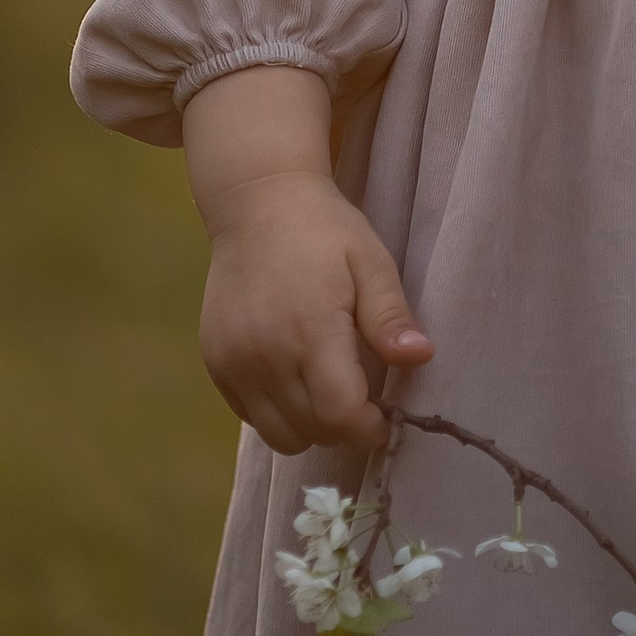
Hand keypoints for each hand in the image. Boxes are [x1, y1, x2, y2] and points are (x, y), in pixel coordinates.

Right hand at [183, 63, 431, 452]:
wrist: (256, 200)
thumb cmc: (322, 228)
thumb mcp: (369, 260)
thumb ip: (390, 315)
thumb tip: (420, 357)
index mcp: (309, 329)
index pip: (340, 416)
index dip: (369, 427)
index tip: (384, 416)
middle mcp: (265, 354)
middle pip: (312, 432)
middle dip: (344, 426)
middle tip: (359, 396)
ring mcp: (233, 361)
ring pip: (278, 436)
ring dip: (309, 425)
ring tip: (325, 388)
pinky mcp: (215, 361)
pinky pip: (251, 416)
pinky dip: (277, 411)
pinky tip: (292, 374)